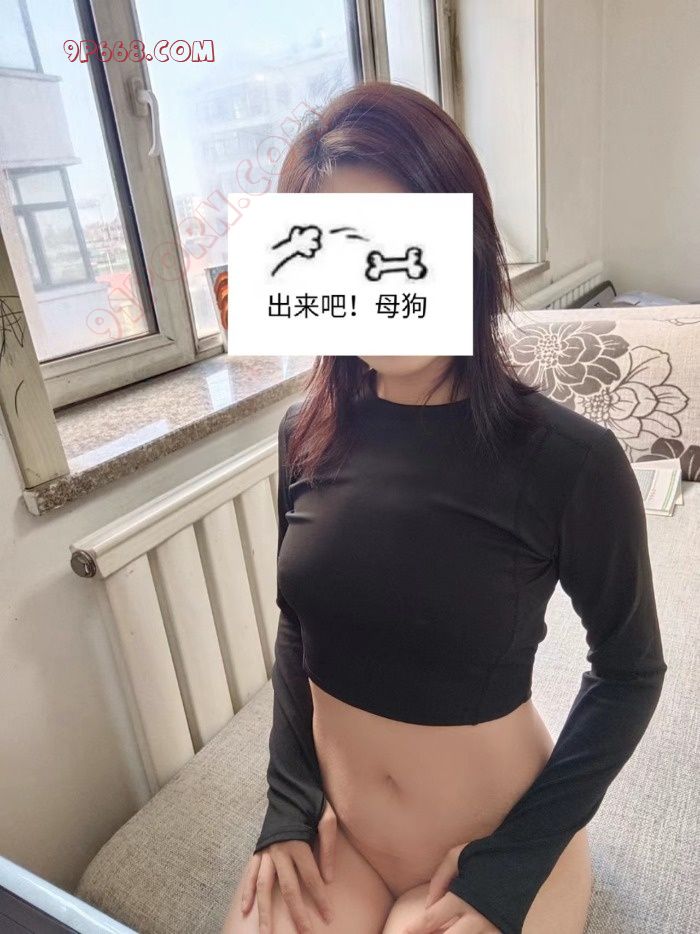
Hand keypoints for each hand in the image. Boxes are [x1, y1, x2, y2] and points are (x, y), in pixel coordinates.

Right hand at [240, 800, 337, 932]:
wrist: (288, 786)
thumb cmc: (310, 801)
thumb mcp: (327, 817)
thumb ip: (329, 846)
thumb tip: (328, 878)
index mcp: (298, 842)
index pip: (311, 878)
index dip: (320, 899)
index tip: (327, 917)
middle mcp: (279, 850)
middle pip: (288, 888)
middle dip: (296, 913)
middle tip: (304, 933)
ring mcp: (266, 851)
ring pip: (264, 886)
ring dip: (265, 911)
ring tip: (265, 932)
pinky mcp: (259, 849)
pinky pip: (250, 873)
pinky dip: (246, 892)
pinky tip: (246, 909)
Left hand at [402, 844, 500, 933]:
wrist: (522, 857)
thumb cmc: (486, 854)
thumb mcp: (457, 856)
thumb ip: (439, 879)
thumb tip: (428, 905)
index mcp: (463, 897)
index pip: (432, 919)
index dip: (415, 929)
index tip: (403, 932)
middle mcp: (478, 917)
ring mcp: (493, 928)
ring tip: (438, 931)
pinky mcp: (504, 931)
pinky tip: (457, 930)